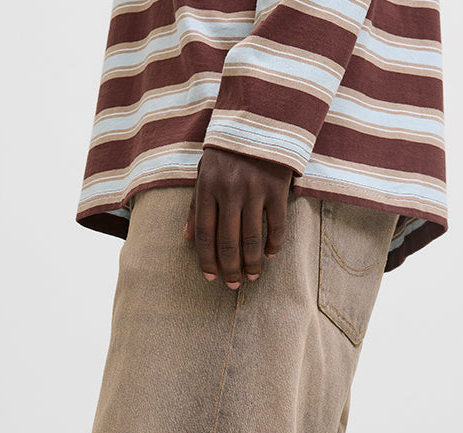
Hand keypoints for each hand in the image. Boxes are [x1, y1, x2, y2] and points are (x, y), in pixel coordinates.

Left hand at [183, 147, 292, 288]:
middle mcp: (229, 191)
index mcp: (207, 188)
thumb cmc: (227, 152)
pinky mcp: (277, 188)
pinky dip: (273, 244)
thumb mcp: (204, 172)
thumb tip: (186, 239)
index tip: (210, 277)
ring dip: (251, 263)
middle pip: (227, 242)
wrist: (260, 118)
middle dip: (230, 269)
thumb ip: (195, 205)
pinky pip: (276, 225)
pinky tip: (269, 255)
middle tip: (233, 284)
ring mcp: (254, 190)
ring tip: (252, 276)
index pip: (204, 235)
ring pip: (252, 239)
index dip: (206, 260)